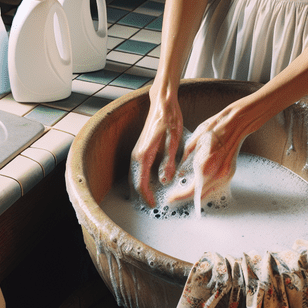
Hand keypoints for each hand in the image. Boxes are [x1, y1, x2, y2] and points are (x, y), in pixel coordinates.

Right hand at [131, 91, 183, 207]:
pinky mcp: (140, 149)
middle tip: (153, 205)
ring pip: (134, 176)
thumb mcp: (174, 140)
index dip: (146, 196)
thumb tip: (164, 180)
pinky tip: (149, 183)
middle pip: (134, 181)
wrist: (162, 103)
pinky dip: (141, 179)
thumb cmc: (169, 119)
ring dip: (140, 188)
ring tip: (150, 198)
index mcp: (144, 154)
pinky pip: (137, 169)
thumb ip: (168, 161)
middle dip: (142, 195)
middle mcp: (137, 154)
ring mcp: (137, 151)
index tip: (153, 204)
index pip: (140, 182)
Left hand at [164, 111, 242, 206]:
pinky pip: (216, 188)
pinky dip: (205, 189)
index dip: (178, 197)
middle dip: (186, 198)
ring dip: (196, 195)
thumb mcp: (192, 144)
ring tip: (185, 191)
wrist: (234, 125)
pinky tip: (199, 185)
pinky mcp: (229, 174)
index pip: (190, 192)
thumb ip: (185, 160)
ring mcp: (225, 176)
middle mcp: (217, 176)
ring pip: (208, 194)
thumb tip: (180, 172)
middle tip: (176, 196)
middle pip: (199, 197)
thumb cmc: (213, 129)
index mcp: (205, 168)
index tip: (171, 198)